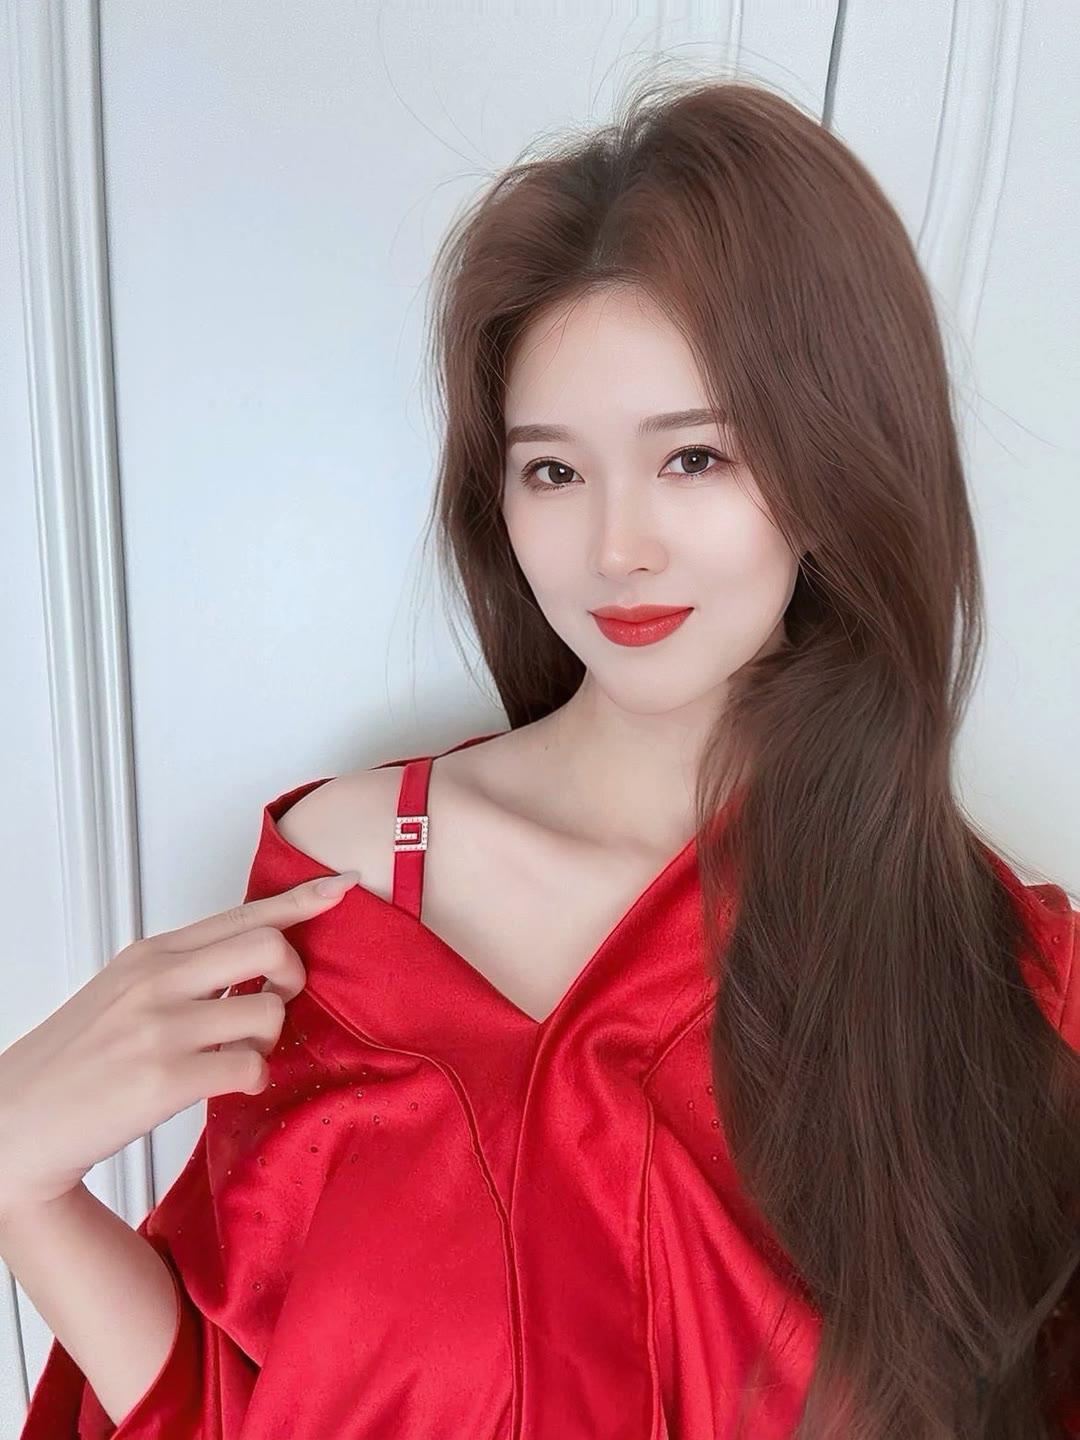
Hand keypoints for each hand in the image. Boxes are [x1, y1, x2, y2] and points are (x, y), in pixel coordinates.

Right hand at [0, 871, 359, 1225]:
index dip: (301, 900)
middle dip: (295, 977)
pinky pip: (251, 1067)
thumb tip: (255, 959)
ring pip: (270, 1010)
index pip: (243, 913)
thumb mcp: (125, 991)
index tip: (341, 887)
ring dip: (268, 1039)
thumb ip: (185, 971)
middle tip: (278, 1002)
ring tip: (237, 1055)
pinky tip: (227, 1085)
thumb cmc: (76, 1061)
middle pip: (270, 946)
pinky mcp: (165, 1079)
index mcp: (152, 954)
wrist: (15, 1123)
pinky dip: (252, 1079)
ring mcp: (161, 1027)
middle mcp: (158, 979)